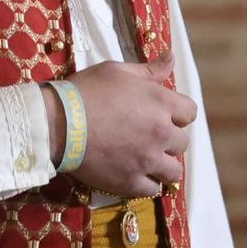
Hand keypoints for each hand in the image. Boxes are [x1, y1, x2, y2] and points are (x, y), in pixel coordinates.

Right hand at [48, 55, 194, 197]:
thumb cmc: (86, 91)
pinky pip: (152, 190)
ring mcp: (147, 160)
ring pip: (173, 171)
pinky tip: (133, 174)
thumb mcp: (117, 71)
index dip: (177, 114)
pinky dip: (146, 183)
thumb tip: (171, 57)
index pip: (189, 113)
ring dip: (163, 165)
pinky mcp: (131, 182)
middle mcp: (161, 133)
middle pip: (182, 143)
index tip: (162, 115)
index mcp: (161, 103)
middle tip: (147, 136)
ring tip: (145, 160)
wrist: (57, 123)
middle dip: (168, 139)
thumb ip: (149, 69)